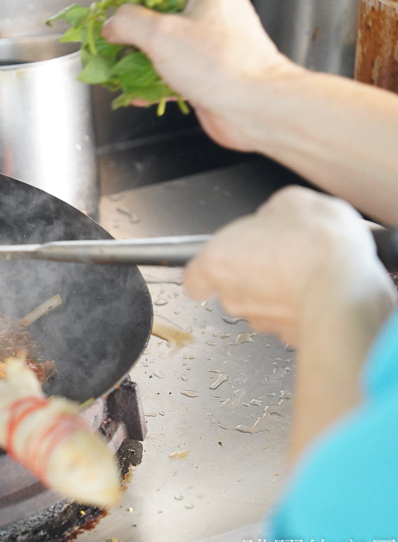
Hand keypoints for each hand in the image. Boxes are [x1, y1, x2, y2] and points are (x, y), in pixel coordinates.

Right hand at [101, 0, 296, 150]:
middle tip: (113, 30)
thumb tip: (113, 23)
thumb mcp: (162, 35)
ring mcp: (211, 42)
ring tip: (119, 65)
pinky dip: (152, 79)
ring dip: (138, 54)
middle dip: (133, 19)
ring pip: (165, 40)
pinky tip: (138, 92)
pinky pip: (172, 69)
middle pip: (162, 4)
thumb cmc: (223, 65)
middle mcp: (213, 11)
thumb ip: (129, 22)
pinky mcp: (207, 71)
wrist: (256, 107)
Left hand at [183, 186, 393, 346]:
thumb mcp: (290, 203)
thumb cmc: (312, 243)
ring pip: (264, 306)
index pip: (194, 277)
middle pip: (234, 288)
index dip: (209, 269)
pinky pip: (293, 320)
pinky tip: (326, 290)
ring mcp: (261, 321)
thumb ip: (271, 215)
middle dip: (255, 275)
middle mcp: (233, 297)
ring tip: (310, 271)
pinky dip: (305, 308)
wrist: (346, 286)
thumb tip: (276, 219)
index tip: (223, 260)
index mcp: (217, 261)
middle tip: (283, 255)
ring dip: (282, 292)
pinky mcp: (290, 338)